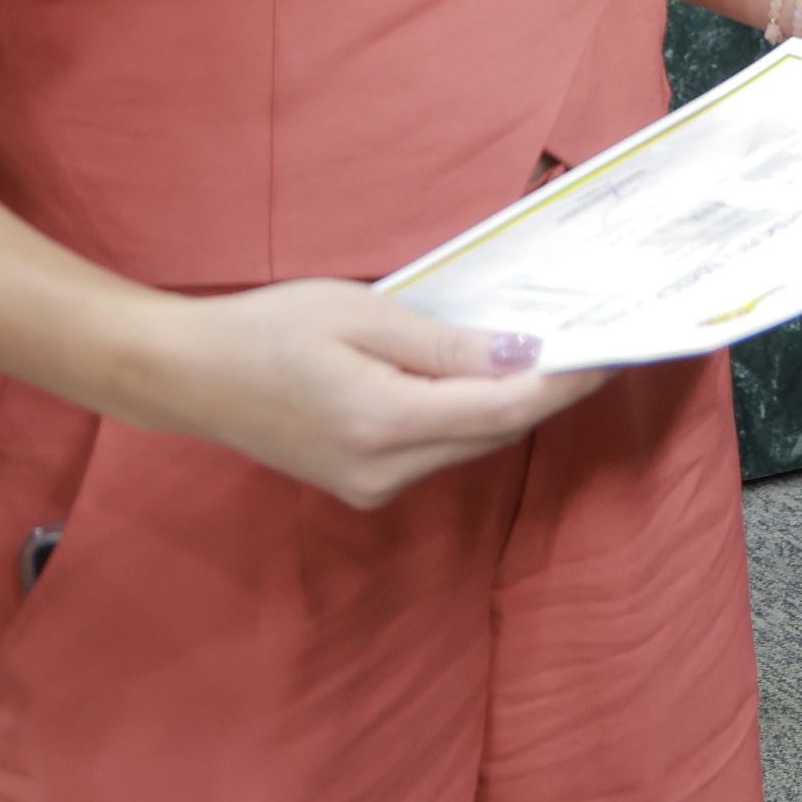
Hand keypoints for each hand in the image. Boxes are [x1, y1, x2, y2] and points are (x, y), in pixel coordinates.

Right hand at [134, 280, 609, 510]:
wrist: (186, 375)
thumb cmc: (269, 329)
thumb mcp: (362, 316)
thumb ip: (445, 344)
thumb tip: (523, 356)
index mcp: (383, 423)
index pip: (503, 410)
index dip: (566, 382)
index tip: (614, 350)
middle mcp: (383, 471)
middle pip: (495, 432)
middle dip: (550, 391)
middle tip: (599, 340)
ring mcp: (371, 486)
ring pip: (472, 444)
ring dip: (513, 404)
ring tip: (556, 352)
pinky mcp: (362, 484)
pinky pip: (440, 449)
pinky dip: (472, 416)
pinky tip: (488, 378)